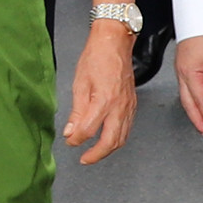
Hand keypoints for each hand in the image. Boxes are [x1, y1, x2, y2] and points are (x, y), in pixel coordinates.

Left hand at [60, 18, 137, 165]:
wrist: (115, 43)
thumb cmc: (97, 57)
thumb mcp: (79, 83)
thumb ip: (76, 111)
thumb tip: (71, 132)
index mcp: (104, 100)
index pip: (88, 130)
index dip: (77, 140)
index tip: (69, 141)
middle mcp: (119, 107)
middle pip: (110, 142)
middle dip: (96, 155)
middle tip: (84, 159)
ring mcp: (128, 106)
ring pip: (122, 138)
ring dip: (108, 150)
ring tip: (94, 153)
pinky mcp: (133, 105)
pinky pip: (127, 128)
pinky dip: (117, 138)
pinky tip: (108, 139)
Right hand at [174, 31, 202, 138]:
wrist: (199, 12)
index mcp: (189, 73)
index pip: (200, 102)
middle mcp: (182, 73)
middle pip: (190, 104)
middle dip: (200, 121)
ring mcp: (183, 69)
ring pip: (190, 97)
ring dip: (201, 110)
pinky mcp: (186, 65)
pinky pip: (191, 88)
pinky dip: (200, 98)